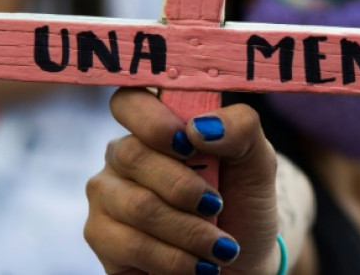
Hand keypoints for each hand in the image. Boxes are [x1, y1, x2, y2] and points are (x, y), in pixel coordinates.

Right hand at [85, 87, 280, 274]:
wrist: (243, 261)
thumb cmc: (243, 202)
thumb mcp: (258, 161)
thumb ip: (240, 129)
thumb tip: (199, 127)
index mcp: (156, 125)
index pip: (129, 101)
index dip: (153, 121)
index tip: (190, 145)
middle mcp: (123, 155)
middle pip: (133, 155)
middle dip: (185, 188)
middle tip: (218, 206)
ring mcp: (107, 195)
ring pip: (137, 205)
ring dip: (190, 231)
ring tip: (220, 247)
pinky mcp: (101, 237)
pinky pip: (130, 245)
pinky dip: (175, 259)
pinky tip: (198, 265)